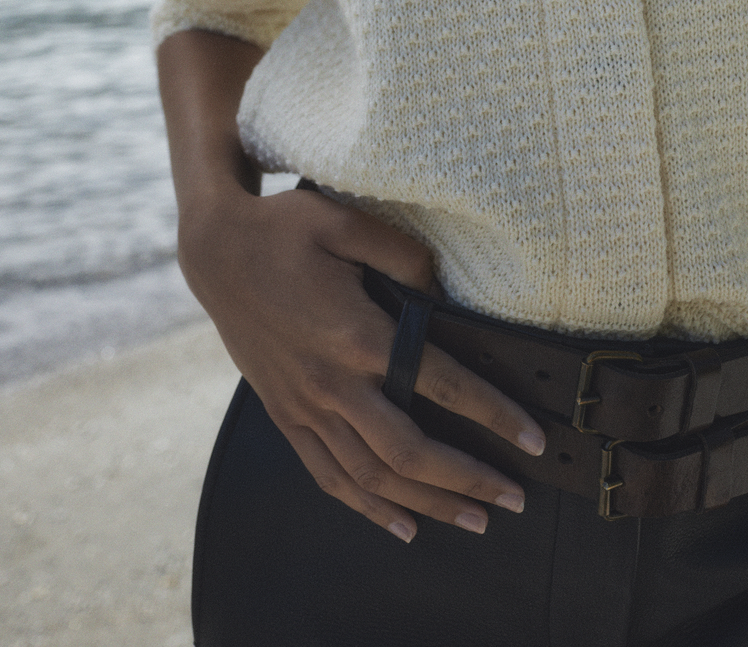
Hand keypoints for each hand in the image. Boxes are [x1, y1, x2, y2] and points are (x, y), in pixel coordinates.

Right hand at [178, 183, 546, 543]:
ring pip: (373, 476)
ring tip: (476, 521)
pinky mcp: (285, 415)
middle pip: (411, 452)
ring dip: (428, 503)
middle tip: (516, 499)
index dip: (493, 414)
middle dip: (469, 480)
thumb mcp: (346, 221)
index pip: (442, 384)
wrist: (215, 252)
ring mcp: (305, 406)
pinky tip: (402, 526)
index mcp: (357, 334)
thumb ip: (404, 255)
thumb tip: (443, 292)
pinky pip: (329, 476)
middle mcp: (333, 383)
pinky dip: (368, 508)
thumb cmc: (284, 229)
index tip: (533, 438)